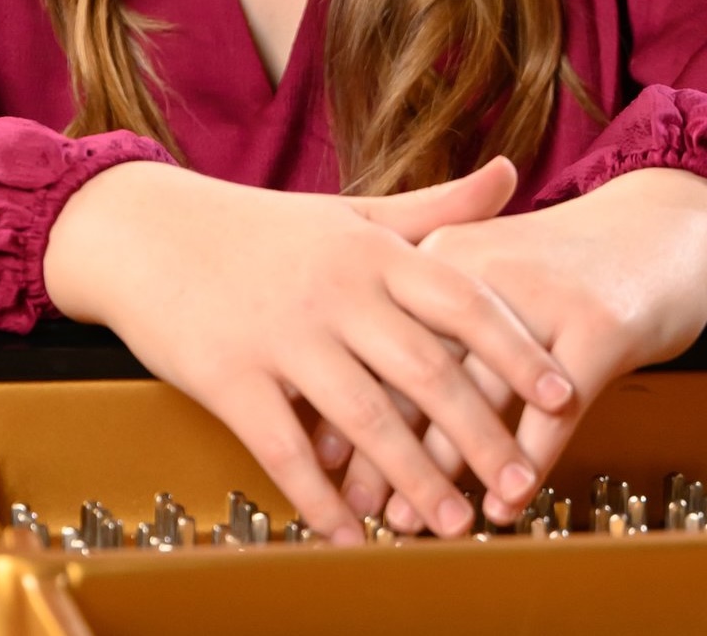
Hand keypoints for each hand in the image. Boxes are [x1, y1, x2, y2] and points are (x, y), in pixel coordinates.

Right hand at [41, 157, 574, 543]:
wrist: (144, 230)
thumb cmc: (260, 228)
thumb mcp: (351, 210)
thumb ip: (436, 206)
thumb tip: (511, 172)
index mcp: (372, 252)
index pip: (462, 300)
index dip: (515, 350)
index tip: (562, 396)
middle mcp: (335, 291)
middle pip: (426, 371)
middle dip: (481, 435)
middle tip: (523, 488)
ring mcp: (280, 335)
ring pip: (364, 419)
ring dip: (415, 480)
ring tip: (456, 527)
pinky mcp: (227, 377)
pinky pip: (283, 449)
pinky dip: (320, 498)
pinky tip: (350, 535)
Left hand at [334, 166, 706, 529]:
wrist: (663, 229)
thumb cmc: (562, 268)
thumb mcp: (487, 277)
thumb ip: (428, 331)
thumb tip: (354, 409)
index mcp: (447, 252)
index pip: (385, 340)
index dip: (354, 404)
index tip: (326, 467)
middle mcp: (486, 269)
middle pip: (422, 372)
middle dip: (390, 449)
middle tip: (367, 507)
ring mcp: (545, 297)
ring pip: (483, 397)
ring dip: (449, 468)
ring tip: (424, 521)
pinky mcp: (599, 326)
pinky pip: (554, 411)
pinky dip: (528, 463)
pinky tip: (509, 503)